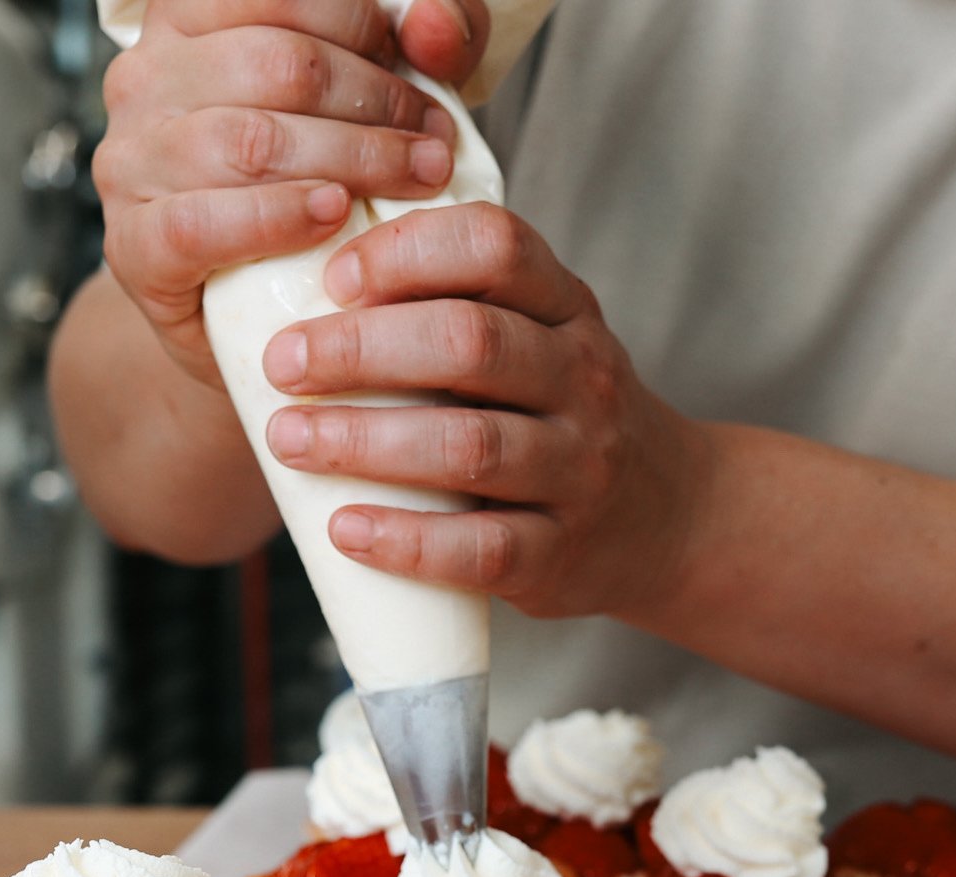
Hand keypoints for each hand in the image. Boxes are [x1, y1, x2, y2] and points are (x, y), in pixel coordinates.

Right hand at [94, 0, 490, 388]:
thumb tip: (433, 26)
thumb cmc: (307, 188)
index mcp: (187, 23)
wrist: (250, 311)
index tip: (417, 69)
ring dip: (352, 159)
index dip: (358, 23)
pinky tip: (332, 215)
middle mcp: (145, 79)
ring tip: (413, 180)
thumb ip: (408, 47)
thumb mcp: (363, 103)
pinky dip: (276, 217)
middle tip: (435, 142)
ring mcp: (131, 162)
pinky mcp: (132, 245)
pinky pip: (201, 222)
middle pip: (276, 64)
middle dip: (375, 101)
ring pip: (249, 139)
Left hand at [260, 203, 711, 619]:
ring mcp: (579, 469)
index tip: (331, 278)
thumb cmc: (563, 417)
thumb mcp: (544, 337)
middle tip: (284, 363)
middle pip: (471, 341)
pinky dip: (406, 539)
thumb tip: (304, 285)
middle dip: (362, 348)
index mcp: (567, 308)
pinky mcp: (561, 553)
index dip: (405, 252)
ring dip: (366, 440)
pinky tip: (345, 528)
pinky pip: (482, 547)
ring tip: (290, 441)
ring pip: (471, 444)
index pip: (495, 245)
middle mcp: (582, 379)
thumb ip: (459, 303)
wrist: (670, 520)